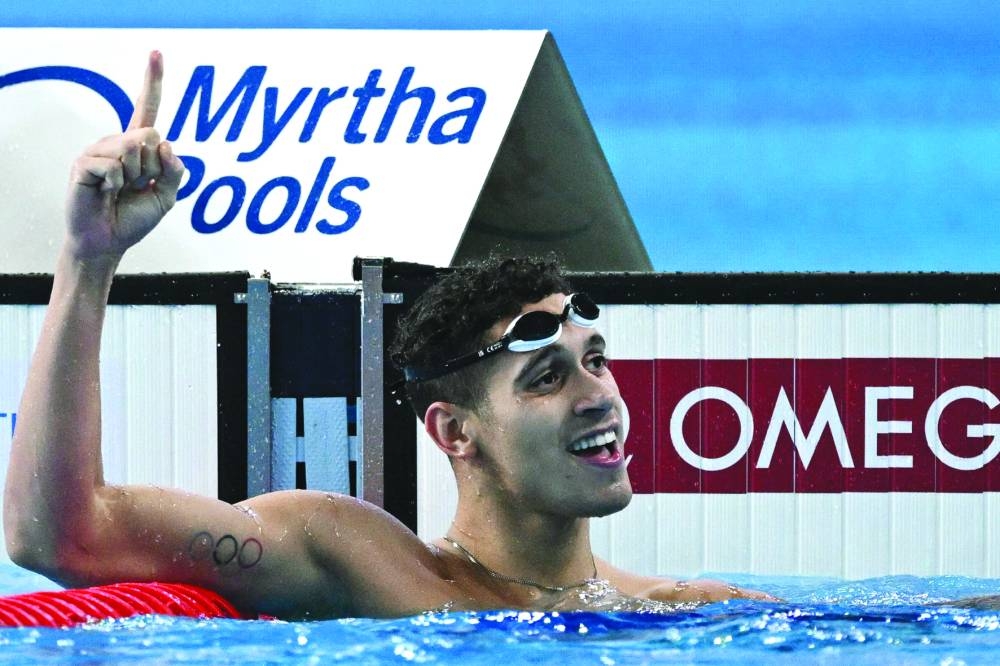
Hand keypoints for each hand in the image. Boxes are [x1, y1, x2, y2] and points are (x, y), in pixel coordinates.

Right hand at [65, 51, 184, 260]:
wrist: (107, 242)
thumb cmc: (133, 218)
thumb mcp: (168, 196)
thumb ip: (175, 170)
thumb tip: (166, 144)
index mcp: (139, 146)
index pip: (148, 108)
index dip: (153, 81)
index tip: (156, 52)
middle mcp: (118, 142)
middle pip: (152, 134)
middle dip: (154, 166)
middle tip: (137, 186)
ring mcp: (99, 150)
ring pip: (135, 148)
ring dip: (136, 177)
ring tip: (119, 190)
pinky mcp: (84, 162)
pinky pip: (114, 164)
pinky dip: (116, 183)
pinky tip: (105, 192)